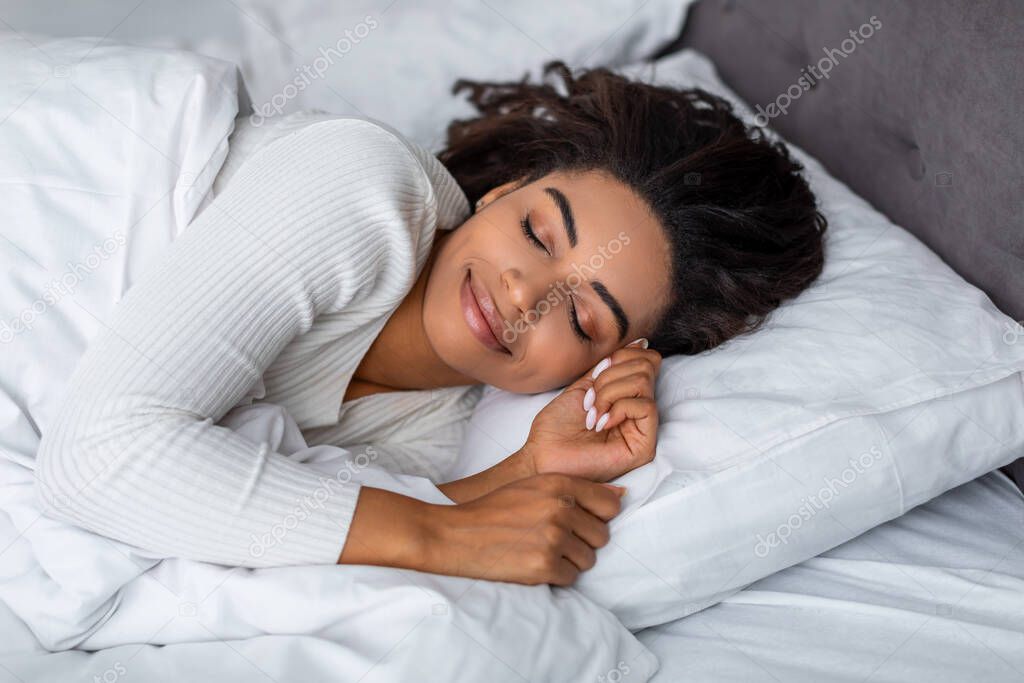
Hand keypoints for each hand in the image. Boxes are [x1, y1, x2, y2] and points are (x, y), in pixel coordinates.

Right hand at [341, 476, 623, 585]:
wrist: (454, 535)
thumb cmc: (494, 510)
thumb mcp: (533, 487)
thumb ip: (577, 490)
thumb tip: (622, 495)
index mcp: (559, 483)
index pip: (609, 504)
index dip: (597, 517)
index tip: (580, 522)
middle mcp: (560, 508)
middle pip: (601, 535)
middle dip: (582, 542)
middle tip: (551, 540)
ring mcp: (553, 538)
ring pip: (588, 559)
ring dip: (568, 561)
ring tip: (539, 551)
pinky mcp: (544, 566)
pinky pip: (571, 578)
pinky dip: (555, 577)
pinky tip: (532, 564)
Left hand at [522, 338, 660, 481]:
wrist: (543, 456)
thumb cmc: (556, 427)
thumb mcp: (582, 386)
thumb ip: (608, 368)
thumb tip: (639, 343)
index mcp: (625, 395)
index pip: (645, 359)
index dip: (622, 355)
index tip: (596, 372)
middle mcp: (638, 411)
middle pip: (646, 366)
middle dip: (610, 376)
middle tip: (589, 398)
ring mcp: (642, 429)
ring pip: (644, 383)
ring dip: (609, 392)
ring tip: (591, 413)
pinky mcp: (644, 446)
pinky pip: (646, 406)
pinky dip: (617, 408)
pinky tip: (600, 424)